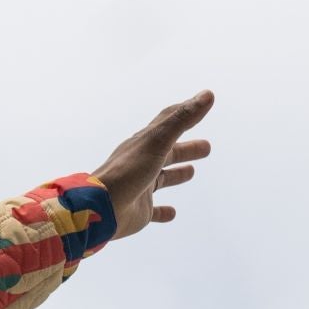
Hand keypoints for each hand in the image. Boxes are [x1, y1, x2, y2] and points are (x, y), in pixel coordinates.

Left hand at [92, 90, 214, 238]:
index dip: (184, 113)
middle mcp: (142, 164)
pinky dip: (163, 212)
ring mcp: (140, 188)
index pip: (166, 123)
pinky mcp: (139, 211)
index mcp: (145, 144)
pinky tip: (172, 213)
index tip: (201, 104)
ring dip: (176, 175)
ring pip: (161, 179)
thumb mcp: (158, 141)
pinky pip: (153, 212)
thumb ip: (182, 119)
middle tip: (206, 147)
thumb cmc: (128, 171)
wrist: (101, 209)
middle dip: (186, 149)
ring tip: (191, 172)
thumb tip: (208, 95)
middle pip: (168, 153)